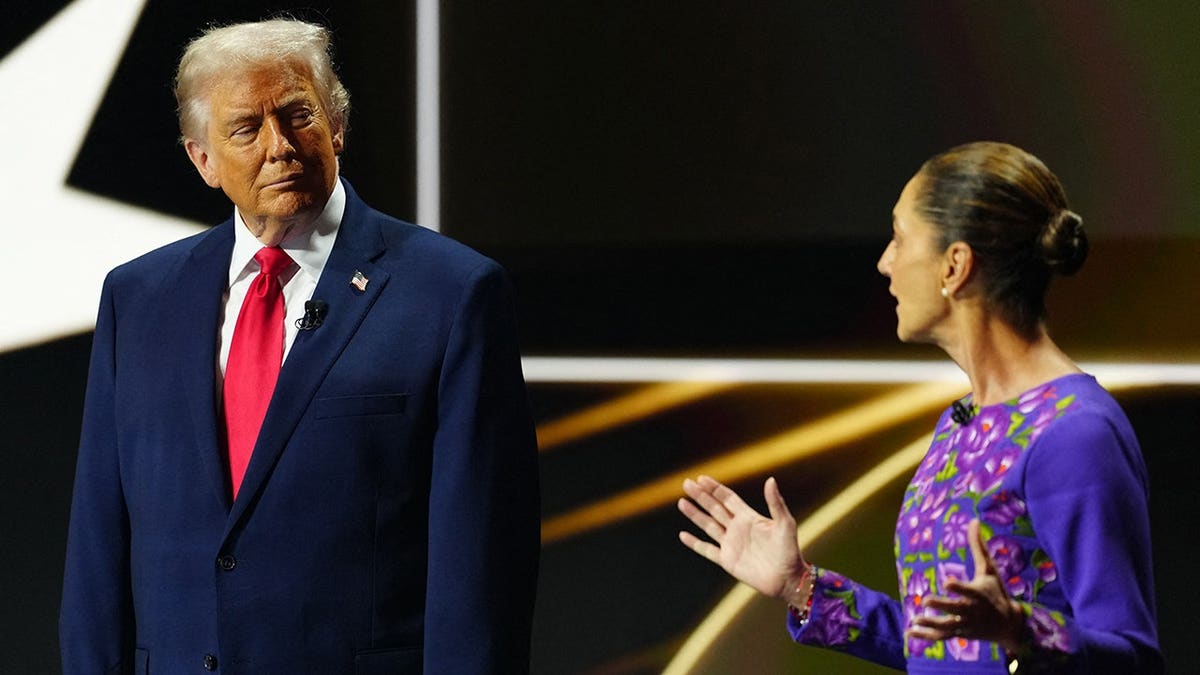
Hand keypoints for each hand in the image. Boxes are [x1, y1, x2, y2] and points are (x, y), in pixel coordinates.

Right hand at [677, 475, 809, 603]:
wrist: (787, 579)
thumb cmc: (790, 551)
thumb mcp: (785, 524)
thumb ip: (776, 503)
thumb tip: (771, 479)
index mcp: (749, 517)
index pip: (728, 498)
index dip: (715, 488)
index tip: (701, 478)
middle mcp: (737, 528)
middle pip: (714, 508)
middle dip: (701, 496)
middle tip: (686, 483)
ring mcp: (731, 544)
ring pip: (708, 525)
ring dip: (695, 514)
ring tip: (681, 502)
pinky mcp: (727, 560)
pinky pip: (707, 550)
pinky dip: (694, 543)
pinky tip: (683, 535)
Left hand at [908, 519, 1024, 651]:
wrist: (1009, 625)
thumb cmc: (996, 592)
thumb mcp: (989, 570)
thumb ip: (979, 547)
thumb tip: (974, 520)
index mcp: (979, 595)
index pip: (969, 591)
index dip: (959, 588)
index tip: (947, 582)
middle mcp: (972, 611)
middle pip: (956, 610)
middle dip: (943, 606)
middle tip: (926, 600)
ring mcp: (966, 624)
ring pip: (948, 627)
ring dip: (931, 625)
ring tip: (915, 619)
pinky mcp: (960, 633)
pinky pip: (941, 637)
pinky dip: (926, 637)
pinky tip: (910, 633)